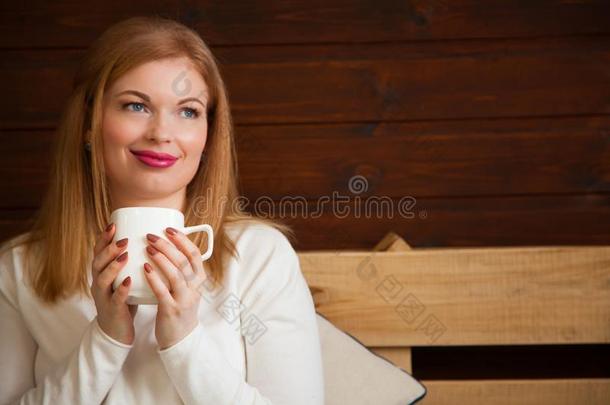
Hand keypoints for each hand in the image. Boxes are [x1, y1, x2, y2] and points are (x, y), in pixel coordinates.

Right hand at [90, 222, 137, 345]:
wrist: (116, 331)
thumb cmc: (124, 300)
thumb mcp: (123, 278)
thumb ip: (129, 262)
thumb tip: (147, 240)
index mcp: (101, 273)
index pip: (99, 252)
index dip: (104, 239)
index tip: (113, 224)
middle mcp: (98, 283)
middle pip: (98, 262)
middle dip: (109, 249)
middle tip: (123, 239)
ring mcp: (103, 297)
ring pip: (103, 279)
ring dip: (113, 266)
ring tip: (124, 255)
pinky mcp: (111, 310)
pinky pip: (115, 298)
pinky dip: (121, 289)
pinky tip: (128, 281)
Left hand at [143, 227, 207, 349]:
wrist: (180, 339)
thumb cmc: (179, 308)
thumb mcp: (187, 288)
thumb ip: (181, 270)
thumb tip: (168, 246)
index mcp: (198, 279)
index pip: (195, 255)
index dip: (183, 240)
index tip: (169, 229)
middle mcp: (194, 288)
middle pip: (184, 261)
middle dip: (168, 246)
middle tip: (152, 235)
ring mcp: (184, 299)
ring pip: (176, 274)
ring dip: (162, 259)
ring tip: (148, 248)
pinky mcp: (171, 310)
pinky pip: (163, 292)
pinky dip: (154, 278)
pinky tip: (145, 268)